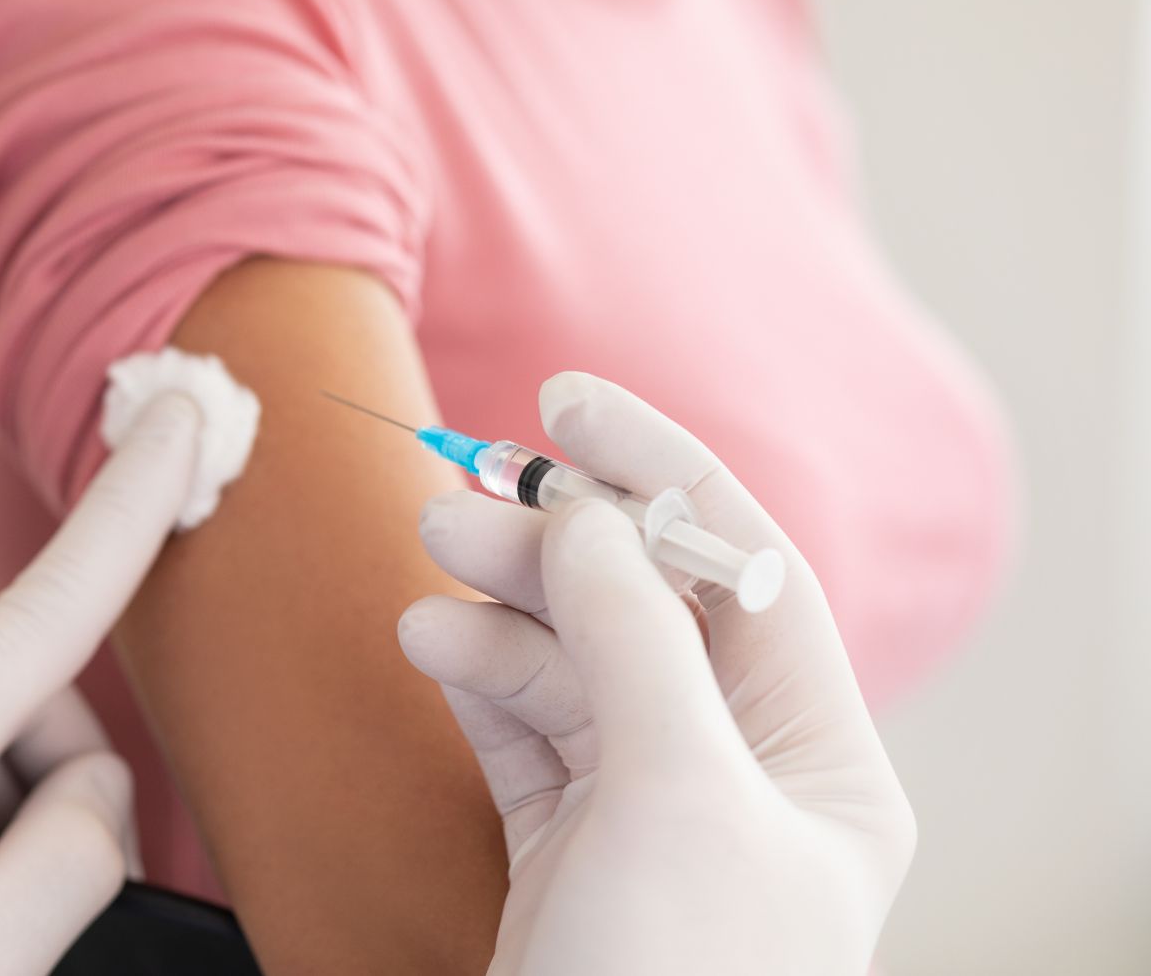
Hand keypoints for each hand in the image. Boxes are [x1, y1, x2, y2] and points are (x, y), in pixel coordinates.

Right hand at [399, 372, 915, 975]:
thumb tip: (588, 513)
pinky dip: (476, 678)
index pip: (744, 572)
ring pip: (572, 664)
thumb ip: (633, 635)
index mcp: (818, 764)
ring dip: (498, 610)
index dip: (662, 474)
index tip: (572, 403)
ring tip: (428, 576)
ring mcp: (647, 808)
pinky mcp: (567, 843)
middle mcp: (739, 776)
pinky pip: (522, 727)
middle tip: (460, 499)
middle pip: (643, 609)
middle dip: (553, 545)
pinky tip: (431, 644)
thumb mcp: (673, 794)